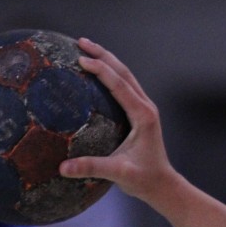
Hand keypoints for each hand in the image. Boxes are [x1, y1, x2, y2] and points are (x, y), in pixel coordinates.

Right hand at [58, 38, 179, 207]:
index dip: (102, 70)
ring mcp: (144, 108)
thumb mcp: (119, 174)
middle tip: (80, 42)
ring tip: (85, 47)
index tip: (81, 59)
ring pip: (125, 77)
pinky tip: (93, 72)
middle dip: (103, 55)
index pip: (120, 86)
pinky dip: (109, 75)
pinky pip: (123, 87)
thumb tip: (63, 167)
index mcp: (143, 116)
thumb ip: (93, 168)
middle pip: (124, 73)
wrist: (162, 185)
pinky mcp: (139, 113)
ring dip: (107, 60)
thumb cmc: (144, 179)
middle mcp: (146, 107)